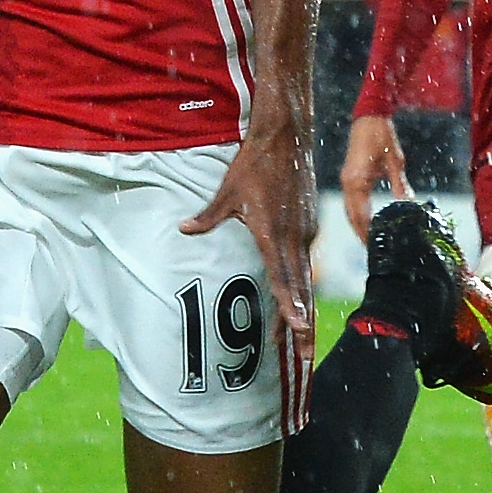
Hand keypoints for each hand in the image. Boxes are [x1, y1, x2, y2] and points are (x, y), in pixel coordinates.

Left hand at [180, 122, 317, 413]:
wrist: (285, 137)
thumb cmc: (253, 164)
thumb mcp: (227, 192)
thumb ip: (207, 217)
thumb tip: (182, 230)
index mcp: (272, 234)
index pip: (283, 278)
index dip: (289, 305)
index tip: (297, 328)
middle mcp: (294, 237)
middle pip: (301, 289)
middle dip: (302, 324)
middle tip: (304, 355)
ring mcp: (305, 231)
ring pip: (305, 277)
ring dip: (303, 307)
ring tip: (302, 336)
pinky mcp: (309, 223)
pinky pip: (306, 259)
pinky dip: (303, 283)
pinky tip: (299, 297)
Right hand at [338, 113, 406, 240]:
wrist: (369, 116)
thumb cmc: (382, 136)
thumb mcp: (395, 161)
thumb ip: (399, 185)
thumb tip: (407, 205)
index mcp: (357, 181)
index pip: (360, 215)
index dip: (366, 232)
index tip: (374, 245)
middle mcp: (348, 182)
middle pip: (351, 215)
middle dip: (361, 232)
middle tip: (372, 249)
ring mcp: (346, 179)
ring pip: (349, 209)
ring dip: (357, 224)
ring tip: (369, 239)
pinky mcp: (349, 175)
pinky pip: (351, 200)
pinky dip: (356, 213)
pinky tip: (366, 220)